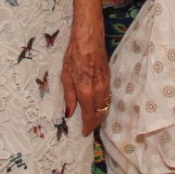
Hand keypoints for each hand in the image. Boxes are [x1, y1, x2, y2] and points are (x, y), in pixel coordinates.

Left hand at [61, 20, 110, 134]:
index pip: (90, 116)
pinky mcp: (108, 79)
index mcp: (86, 93)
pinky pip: (107, 97)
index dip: (87, 127)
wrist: (89, 40)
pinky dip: (102, 105)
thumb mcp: (66, 77)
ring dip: (99, 114)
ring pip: (105, 106)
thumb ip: (69, 97)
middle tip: (88, 128)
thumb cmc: (74, 56)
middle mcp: (98, 91)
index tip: (84, 133)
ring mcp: (105, 85)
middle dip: (94, 123)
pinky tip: (97, 104)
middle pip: (100, 113)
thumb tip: (69, 113)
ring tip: (92, 119)